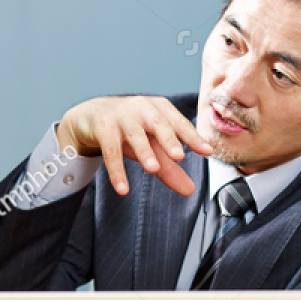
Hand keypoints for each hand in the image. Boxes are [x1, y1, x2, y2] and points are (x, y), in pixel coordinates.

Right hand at [56, 96, 210, 196]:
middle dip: (169, 139)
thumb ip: (170, 167)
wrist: (93, 115)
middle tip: (179, 156)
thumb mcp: (152, 146)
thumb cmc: (131, 129)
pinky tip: (122, 189)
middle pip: (159, 124)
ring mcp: (122, 116)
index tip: (207, 151)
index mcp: (161, 109)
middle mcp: (143, 108)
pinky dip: (116, 171)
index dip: (193, 137)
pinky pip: (110, 151)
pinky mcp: (103, 127)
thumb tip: (190, 191)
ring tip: (153, 169)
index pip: (179, 123)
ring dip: (144, 152)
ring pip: (135, 135)